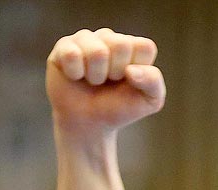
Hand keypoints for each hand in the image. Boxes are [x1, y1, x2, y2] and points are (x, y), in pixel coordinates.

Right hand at [47, 29, 164, 139]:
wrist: (88, 123)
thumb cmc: (119, 108)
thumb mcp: (149, 100)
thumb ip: (153, 82)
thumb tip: (131, 70)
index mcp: (134, 47)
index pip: (145, 47)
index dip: (139, 71)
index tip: (130, 82)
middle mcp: (111, 38)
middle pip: (121, 45)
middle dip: (116, 72)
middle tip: (109, 82)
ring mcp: (86, 39)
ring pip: (97, 51)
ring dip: (95, 76)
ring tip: (93, 81)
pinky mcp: (64, 46)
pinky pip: (72, 54)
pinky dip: (75, 73)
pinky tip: (76, 77)